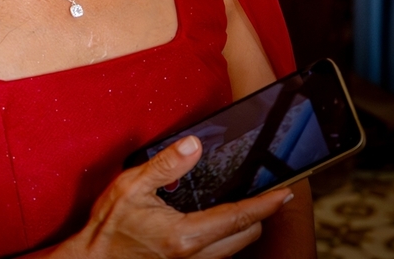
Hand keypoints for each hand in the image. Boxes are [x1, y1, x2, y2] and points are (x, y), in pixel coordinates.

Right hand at [63, 136, 293, 257]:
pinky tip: (217, 222)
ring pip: (235, 248)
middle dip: (259, 215)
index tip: (284, 193)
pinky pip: (218, 254)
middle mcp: (194, 255)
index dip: (265, 204)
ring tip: (245, 206)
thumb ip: (165, 165)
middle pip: (246, 236)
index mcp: (185, 234)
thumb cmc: (109, 227)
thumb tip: (194, 145)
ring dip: (244, 227)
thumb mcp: (131, 187)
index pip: (238, 217)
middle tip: (266, 194)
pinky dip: (226, 237)